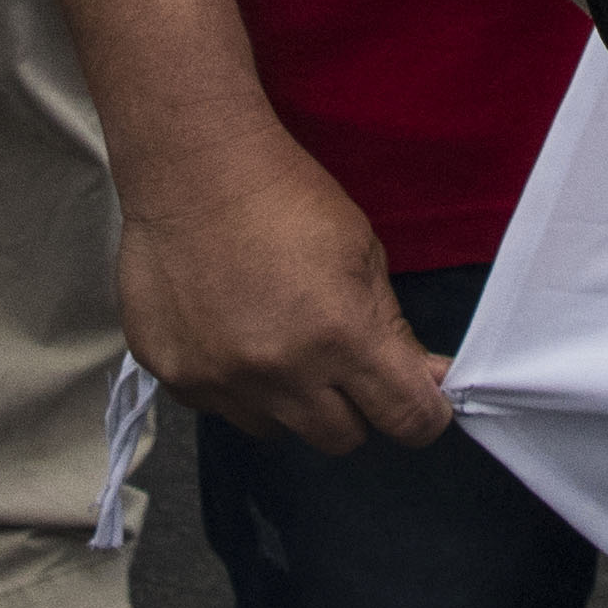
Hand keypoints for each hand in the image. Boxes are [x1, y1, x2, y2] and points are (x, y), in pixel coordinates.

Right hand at [115, 129, 453, 456]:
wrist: (193, 168)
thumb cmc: (283, 196)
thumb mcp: (362, 252)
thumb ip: (393, 329)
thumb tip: (430, 381)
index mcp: (341, 335)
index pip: (407, 418)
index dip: (422, 415)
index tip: (418, 404)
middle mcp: (282, 371)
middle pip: (343, 439)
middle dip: (352, 405)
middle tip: (338, 359)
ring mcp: (223, 381)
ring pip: (279, 430)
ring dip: (288, 398)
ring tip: (274, 337)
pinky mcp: (177, 377)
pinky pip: (222, 409)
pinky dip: (234, 384)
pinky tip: (228, 330)